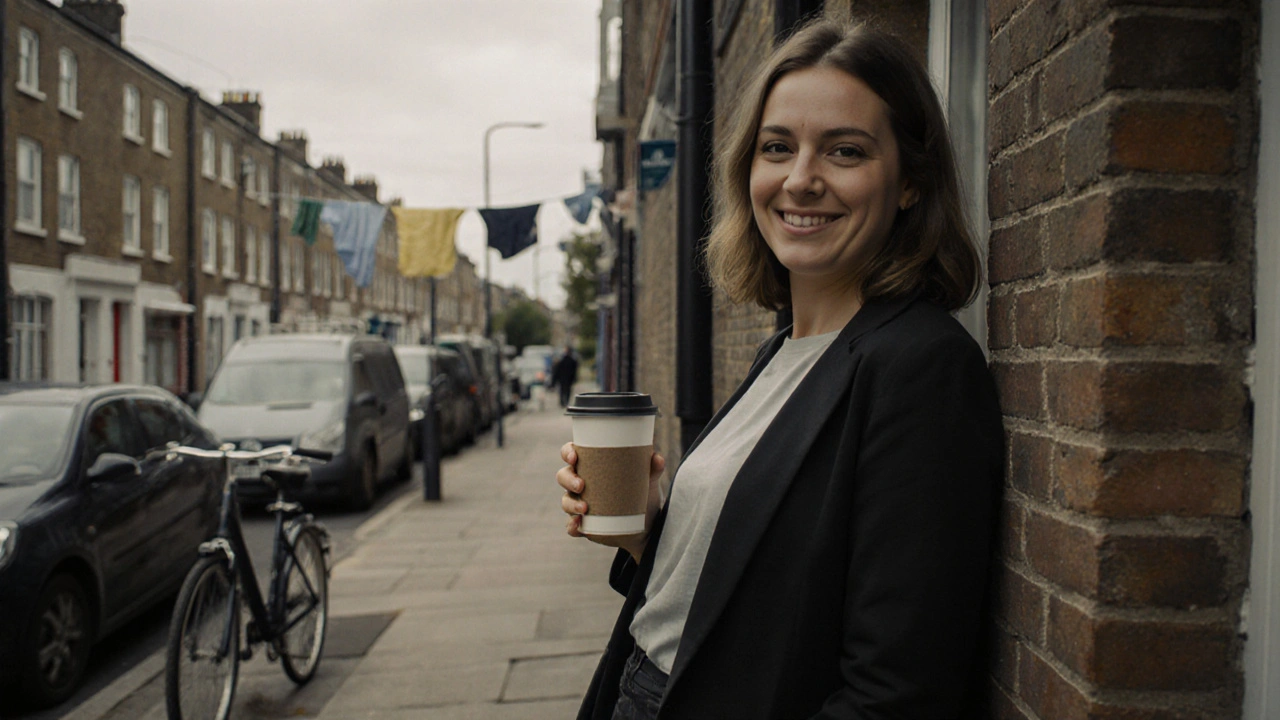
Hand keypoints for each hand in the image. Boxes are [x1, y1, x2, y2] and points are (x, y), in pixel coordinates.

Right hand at [557, 442, 665, 560]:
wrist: (647, 527)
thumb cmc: (642, 495)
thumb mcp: (649, 482)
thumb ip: (654, 468)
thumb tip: (656, 457)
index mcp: (592, 467)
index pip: (571, 454)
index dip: (567, 452)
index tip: (574, 457)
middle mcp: (581, 484)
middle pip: (563, 476)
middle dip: (569, 479)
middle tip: (582, 485)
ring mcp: (580, 505)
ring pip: (565, 501)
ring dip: (571, 503)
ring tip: (585, 508)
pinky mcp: (584, 526)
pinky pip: (571, 526)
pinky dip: (572, 526)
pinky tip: (578, 525)